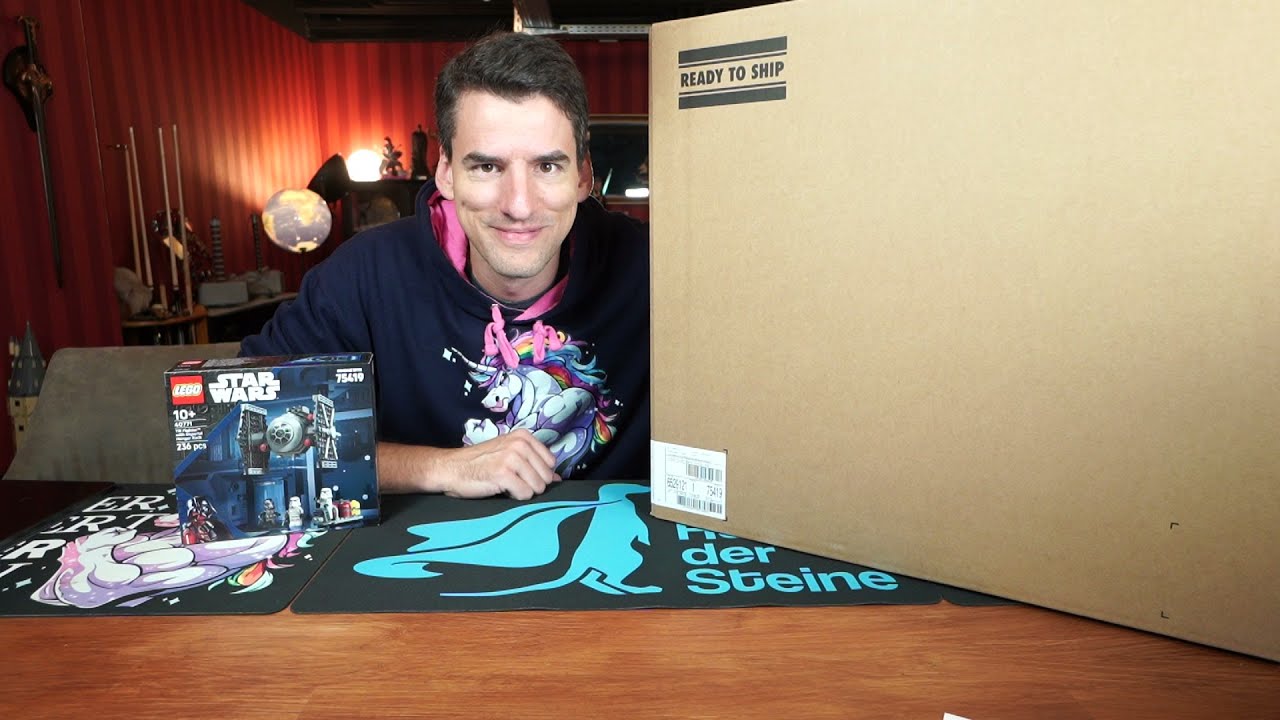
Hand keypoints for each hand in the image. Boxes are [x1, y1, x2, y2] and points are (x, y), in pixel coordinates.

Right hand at [378, 431, 560, 499]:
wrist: (451, 468)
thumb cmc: (479, 463)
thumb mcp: (509, 456)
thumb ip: (534, 464)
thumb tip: (558, 479)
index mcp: (523, 437)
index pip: (551, 463)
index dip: (538, 475)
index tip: (521, 474)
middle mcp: (520, 444)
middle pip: (546, 477)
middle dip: (531, 485)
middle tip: (511, 480)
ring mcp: (512, 458)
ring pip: (538, 487)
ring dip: (522, 491)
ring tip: (505, 483)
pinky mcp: (504, 473)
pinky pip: (525, 494)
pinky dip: (514, 496)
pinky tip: (500, 488)